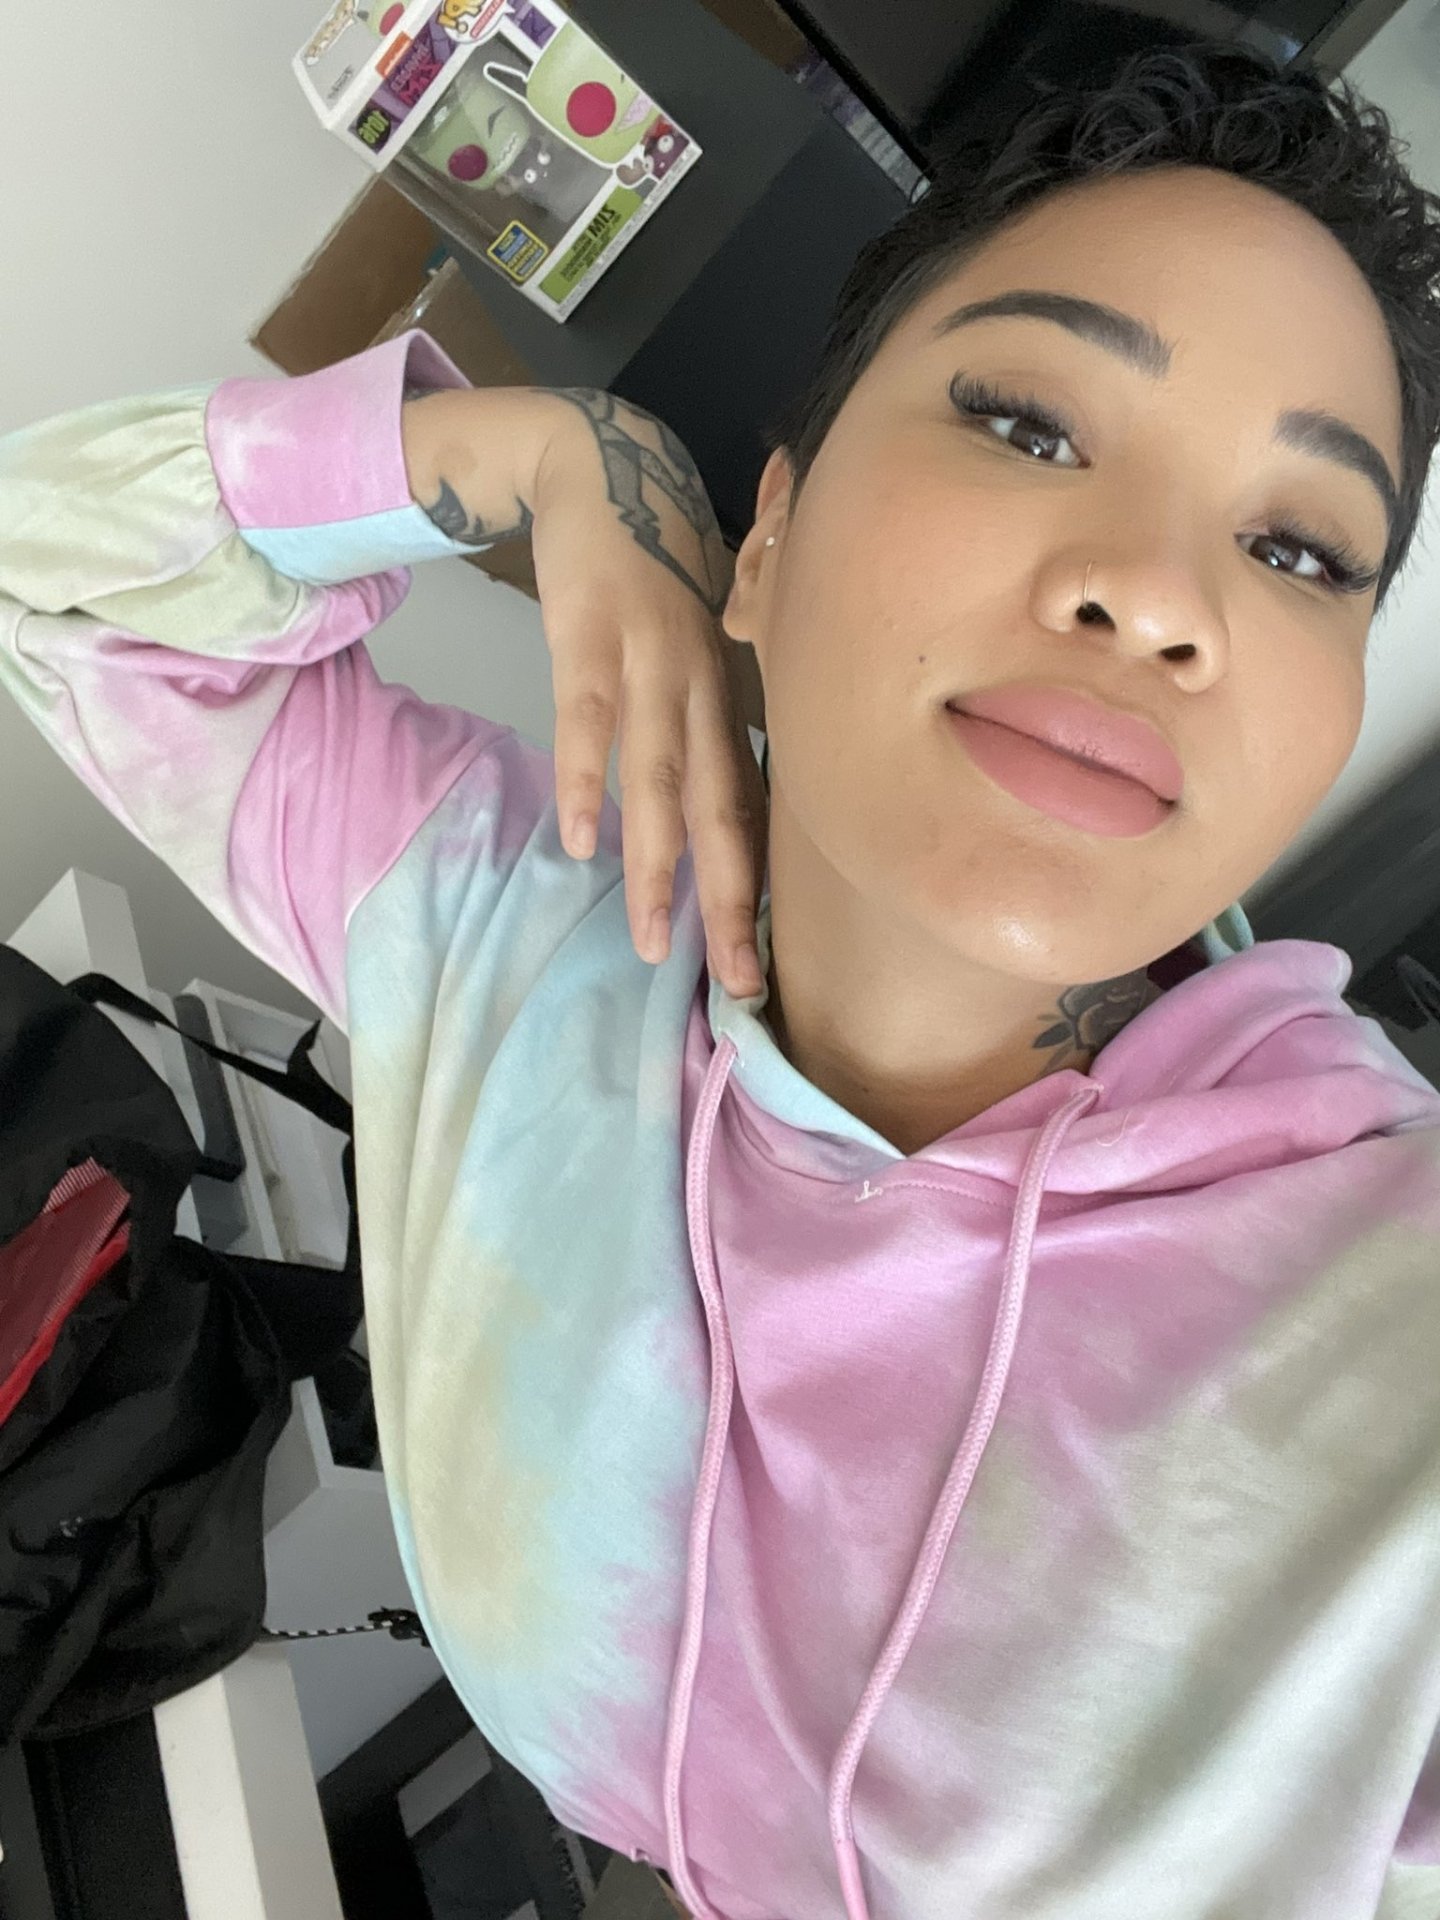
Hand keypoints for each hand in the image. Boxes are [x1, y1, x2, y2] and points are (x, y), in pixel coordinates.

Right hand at [529, 389, 767, 997]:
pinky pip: (588, 718)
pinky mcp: (591, 634)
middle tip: (737, 984)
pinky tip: (581, 840)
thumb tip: (719, 799)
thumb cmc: (654, 568)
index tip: (760, 968)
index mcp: (729, 695)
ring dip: (658, 864)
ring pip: (659, 779)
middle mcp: (705, 687)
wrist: (605, 463)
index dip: (756, 890)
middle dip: (731, 903)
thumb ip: (709, 715)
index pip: (749, 811)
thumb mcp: (700, 641)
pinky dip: (584, 778)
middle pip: (722, 811)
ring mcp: (649, 660)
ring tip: (652, 940)